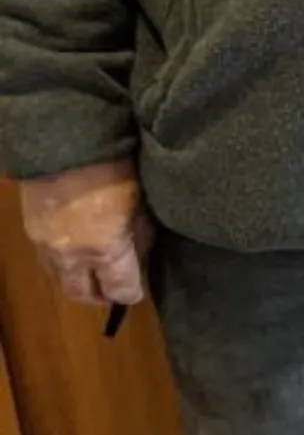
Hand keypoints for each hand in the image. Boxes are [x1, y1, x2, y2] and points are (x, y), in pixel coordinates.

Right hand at [20, 159, 153, 307]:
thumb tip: (138, 256)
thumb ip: (140, 234)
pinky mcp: (31, 231)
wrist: (64, 139)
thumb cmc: (115, 166)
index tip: (138, 289)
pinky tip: (76, 252)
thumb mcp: (141, 201)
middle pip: (81, 294)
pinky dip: (63, 264)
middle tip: (114, 290)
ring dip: (78, 282)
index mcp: (104, 249)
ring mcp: (45, 245)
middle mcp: (70, 255)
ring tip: (96, 273)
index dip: (130, 292)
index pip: (118, 289)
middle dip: (100, 296)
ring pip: (60, 280)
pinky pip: (47, 261)